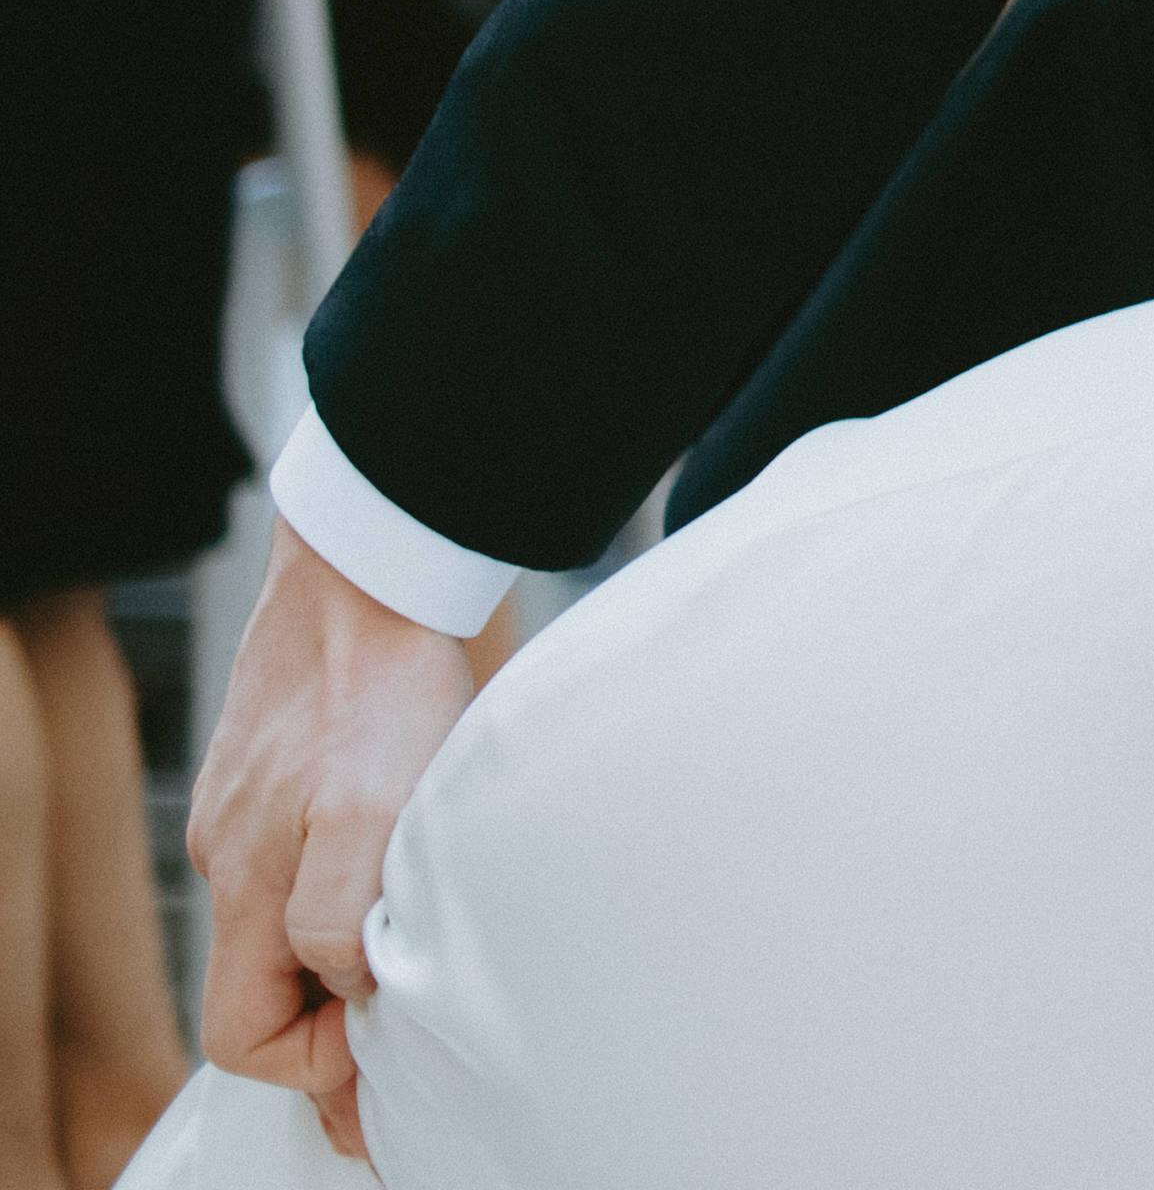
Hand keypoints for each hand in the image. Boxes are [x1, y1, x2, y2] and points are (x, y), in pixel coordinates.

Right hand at [191, 522, 494, 1156]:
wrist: (381, 563)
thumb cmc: (389, 677)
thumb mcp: (374, 815)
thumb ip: (338, 920)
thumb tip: (345, 988)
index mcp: (253, 885)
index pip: (247, 1036)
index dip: (317, 1063)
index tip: (389, 1047)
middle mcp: (242, 859)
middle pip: (272, 988)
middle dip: (341, 1021)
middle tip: (428, 1028)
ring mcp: (263, 811)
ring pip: (300, 923)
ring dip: (359, 949)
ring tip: (438, 942)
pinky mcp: (296, 769)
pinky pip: (319, 858)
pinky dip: (364, 884)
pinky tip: (428, 864)